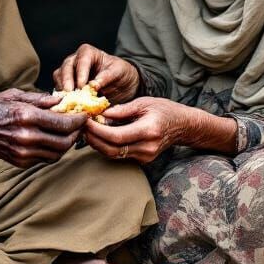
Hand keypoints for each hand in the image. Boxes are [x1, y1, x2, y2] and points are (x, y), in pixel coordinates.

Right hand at [0, 89, 87, 168]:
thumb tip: (62, 100)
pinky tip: (52, 139)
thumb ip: (41, 100)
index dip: (79, 120)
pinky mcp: (20, 162)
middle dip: (76, 134)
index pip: (64, 123)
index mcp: (27, 116)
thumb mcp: (15, 95)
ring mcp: (23, 152)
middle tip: (79, 125)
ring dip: (67, 144)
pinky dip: (53, 150)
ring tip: (68, 133)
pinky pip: (45, 159)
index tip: (84, 115)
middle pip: (65, 142)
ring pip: (57, 153)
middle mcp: (27, 137)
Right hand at [53, 44, 140, 104]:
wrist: (122, 85)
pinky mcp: (66, 85)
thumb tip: (93, 85)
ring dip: (62, 89)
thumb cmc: (121, 74)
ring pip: (58, 77)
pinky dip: (62, 97)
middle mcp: (75, 60)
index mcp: (88, 53)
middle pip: (66, 67)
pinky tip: (68, 105)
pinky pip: (59, 89)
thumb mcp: (119, 72)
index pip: (82, 60)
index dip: (81, 72)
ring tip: (68, 101)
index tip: (82, 86)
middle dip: (67, 81)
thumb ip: (107, 76)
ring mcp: (69, 72)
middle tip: (70, 94)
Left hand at [85, 98, 236, 163]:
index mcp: (148, 130)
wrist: (182, 125)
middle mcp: (147, 147)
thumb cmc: (164, 109)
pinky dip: (107, 146)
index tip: (85, 121)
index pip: (116, 136)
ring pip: (114, 155)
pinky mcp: (143, 160)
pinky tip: (99, 136)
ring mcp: (146, 156)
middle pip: (112, 150)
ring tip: (87, 131)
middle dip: (93, 139)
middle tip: (81, 127)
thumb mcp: (144, 103)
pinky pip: (120, 155)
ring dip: (97, 144)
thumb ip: (122, 110)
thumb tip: (101, 114)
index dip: (97, 130)